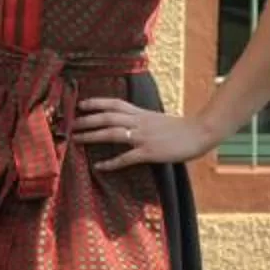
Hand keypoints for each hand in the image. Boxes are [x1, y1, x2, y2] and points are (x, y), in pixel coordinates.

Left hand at [74, 98, 217, 171]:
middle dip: (87, 119)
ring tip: (76, 140)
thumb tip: (131, 123)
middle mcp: (139, 122)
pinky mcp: (149, 152)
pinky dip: (111, 163)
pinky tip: (99, 167)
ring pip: (112, 133)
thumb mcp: (158, 119)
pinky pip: (126, 158)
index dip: (97, 102)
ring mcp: (143, 137)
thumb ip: (143, 120)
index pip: (115, 103)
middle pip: (108, 117)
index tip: (80, 103)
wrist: (201, 132)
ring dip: (92, 136)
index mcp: (142, 114)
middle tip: (69, 123)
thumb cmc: (182, 128)